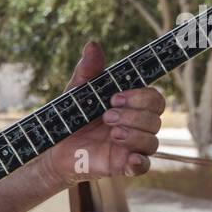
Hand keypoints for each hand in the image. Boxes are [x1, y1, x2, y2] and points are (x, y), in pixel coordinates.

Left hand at [43, 41, 165, 185]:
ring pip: (152, 140)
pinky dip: (139, 162)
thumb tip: (92, 45)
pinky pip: (143, 166)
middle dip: (134, 115)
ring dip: (134, 134)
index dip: (141, 96)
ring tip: (111, 133)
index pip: (155, 98)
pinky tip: (128, 158)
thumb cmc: (72, 116)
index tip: (115, 96)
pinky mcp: (124, 165)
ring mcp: (132, 146)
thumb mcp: (78, 91)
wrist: (55, 147)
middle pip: (157, 118)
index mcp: (132, 105)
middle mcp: (137, 125)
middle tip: (108, 115)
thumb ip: (88, 70)